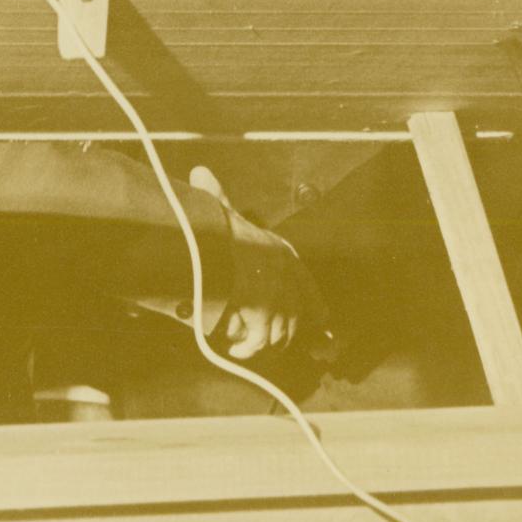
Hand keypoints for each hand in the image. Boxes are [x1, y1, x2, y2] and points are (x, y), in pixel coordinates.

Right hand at [191, 165, 326, 361]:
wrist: (210, 239)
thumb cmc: (212, 224)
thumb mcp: (220, 208)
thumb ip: (217, 196)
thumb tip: (200, 172)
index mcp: (282, 252)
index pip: (307, 287)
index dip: (313, 307)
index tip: (320, 323)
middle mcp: (286, 275)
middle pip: (293, 316)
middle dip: (283, 332)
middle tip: (266, 341)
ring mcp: (276, 295)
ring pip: (278, 331)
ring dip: (262, 342)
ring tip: (245, 347)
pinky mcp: (262, 313)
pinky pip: (258, 340)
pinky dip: (247, 347)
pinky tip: (236, 349)